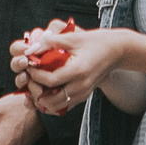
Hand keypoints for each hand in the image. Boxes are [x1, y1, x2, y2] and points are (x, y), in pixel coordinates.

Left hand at [12, 22, 137, 113]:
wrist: (116, 51)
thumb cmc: (94, 41)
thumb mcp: (73, 37)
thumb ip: (51, 42)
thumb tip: (31, 48)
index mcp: (78, 70)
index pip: (50, 81)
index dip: (35, 75)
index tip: (29, 65)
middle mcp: (81, 86)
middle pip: (50, 100)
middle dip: (35, 91)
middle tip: (29, 78)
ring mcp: (83, 93)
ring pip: (55, 108)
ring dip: (42, 99)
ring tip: (35, 85)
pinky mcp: (84, 96)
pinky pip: (63, 106)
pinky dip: (51, 102)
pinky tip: (45, 90)